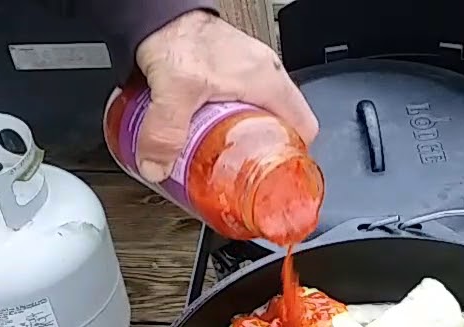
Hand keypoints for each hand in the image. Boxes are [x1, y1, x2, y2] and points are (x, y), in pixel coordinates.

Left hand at [133, 10, 319, 182]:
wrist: (159, 13)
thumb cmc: (178, 35)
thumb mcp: (174, 90)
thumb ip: (164, 133)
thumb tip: (157, 167)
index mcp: (268, 82)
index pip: (305, 127)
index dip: (295, 155)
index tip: (278, 173)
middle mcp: (264, 74)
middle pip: (283, 124)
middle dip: (265, 150)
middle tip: (247, 168)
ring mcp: (249, 70)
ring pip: (261, 113)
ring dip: (244, 135)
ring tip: (225, 153)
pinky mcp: (230, 67)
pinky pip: (242, 100)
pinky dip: (229, 118)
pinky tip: (206, 128)